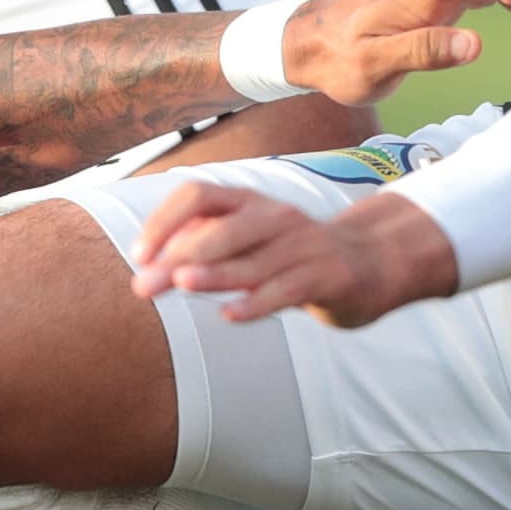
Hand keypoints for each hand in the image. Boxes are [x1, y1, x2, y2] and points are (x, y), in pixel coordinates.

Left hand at [130, 183, 458, 328]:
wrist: (371, 264)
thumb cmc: (294, 256)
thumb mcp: (251, 241)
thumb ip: (207, 245)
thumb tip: (151, 261)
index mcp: (251, 203)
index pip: (199, 195)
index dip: (165, 220)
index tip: (139, 253)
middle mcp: (275, 218)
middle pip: (223, 227)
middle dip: (179, 253)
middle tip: (145, 286)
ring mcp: (304, 246)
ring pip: (253, 259)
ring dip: (215, 271)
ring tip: (182, 282)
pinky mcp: (327, 277)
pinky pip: (287, 289)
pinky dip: (257, 301)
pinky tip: (230, 314)